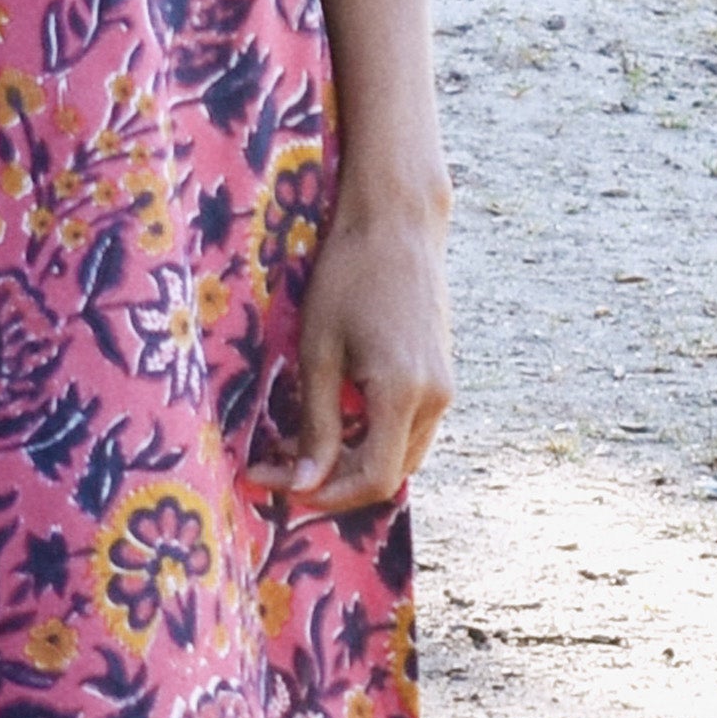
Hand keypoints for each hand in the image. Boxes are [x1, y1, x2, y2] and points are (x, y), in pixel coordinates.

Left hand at [246, 197, 452, 516]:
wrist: (397, 223)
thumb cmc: (349, 276)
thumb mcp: (319, 351)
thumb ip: (316, 423)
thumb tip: (304, 485)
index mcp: (403, 392)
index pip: (372, 479)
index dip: (323, 495)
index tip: (275, 481)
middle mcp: (435, 398)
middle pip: (388, 475)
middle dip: (330, 482)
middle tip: (272, 463)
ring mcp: (444, 388)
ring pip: (399, 455)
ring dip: (349, 461)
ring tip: (293, 441)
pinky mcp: (440, 376)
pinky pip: (407, 429)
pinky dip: (368, 438)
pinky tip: (328, 416)